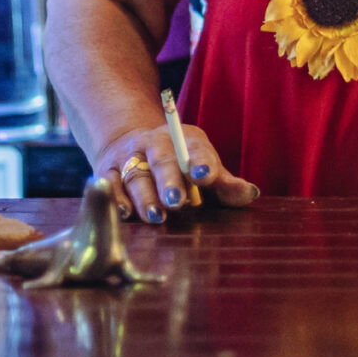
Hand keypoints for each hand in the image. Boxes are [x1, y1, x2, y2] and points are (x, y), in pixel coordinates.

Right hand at [95, 121, 259, 225]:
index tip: (204, 176)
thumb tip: (250, 194)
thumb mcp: (202, 167)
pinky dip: (116, 198)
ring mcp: (129, 155)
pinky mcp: (106, 169)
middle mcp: (154, 143)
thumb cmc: (178, 164)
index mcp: (184, 140)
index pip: (195, 148)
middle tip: (177, 202)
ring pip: (135, 175)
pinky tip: (125, 213)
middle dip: (169, 181)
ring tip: (156, 216)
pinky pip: (109, 183)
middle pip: (162, 161)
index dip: (201, 162)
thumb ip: (224, 184)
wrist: (133, 145)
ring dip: (145, 196)